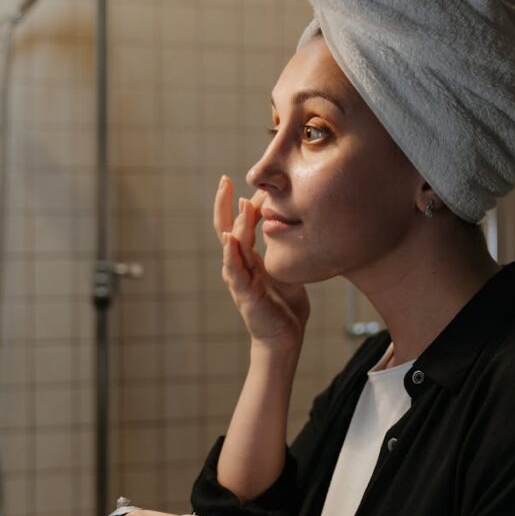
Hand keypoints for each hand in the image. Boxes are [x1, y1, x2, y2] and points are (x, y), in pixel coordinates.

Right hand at [213, 175, 309, 349]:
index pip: (237, 224)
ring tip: (237, 202)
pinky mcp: (244, 293)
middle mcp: (238, 264)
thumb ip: (283, 247)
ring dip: (234, 223)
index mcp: (247, 257)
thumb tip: (290, 221)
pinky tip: (230, 239)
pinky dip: (231, 253)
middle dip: (223, 204)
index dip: (237, 203)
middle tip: (224, 180)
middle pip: (225, 228)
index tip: (240, 180)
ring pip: (232, 246)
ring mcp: (239, 278)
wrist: (284, 335)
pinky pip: (234, 270)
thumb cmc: (284, 303)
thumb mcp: (285, 267)